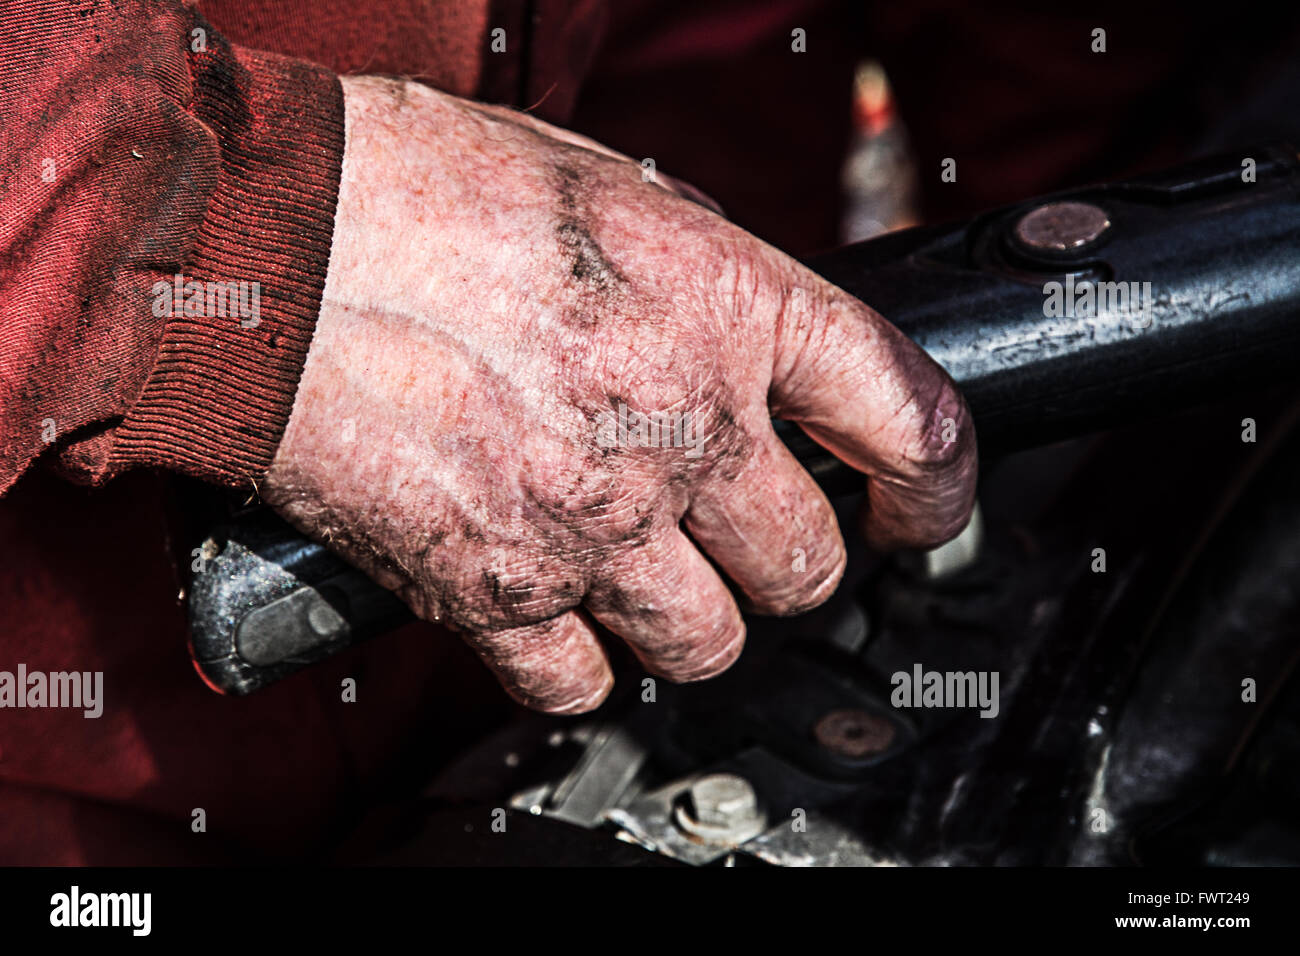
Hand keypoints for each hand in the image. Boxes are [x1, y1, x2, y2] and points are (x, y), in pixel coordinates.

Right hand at [262, 76, 976, 712]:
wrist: (272, 248)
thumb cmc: (418, 195)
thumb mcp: (610, 193)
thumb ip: (705, 283)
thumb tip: (747, 345)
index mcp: (728, 308)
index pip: (905, 421)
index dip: (934, 484)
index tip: (918, 511)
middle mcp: (679, 425)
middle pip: (804, 565)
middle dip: (781, 560)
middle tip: (738, 537)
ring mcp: (592, 519)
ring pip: (706, 642)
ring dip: (682, 617)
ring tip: (629, 568)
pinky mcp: (498, 590)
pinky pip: (580, 679)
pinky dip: (571, 655)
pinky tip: (543, 600)